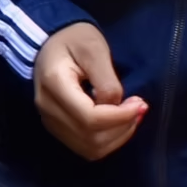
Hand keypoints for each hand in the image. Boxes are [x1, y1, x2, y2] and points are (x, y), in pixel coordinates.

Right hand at [33, 22, 146, 160]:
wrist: (51, 42)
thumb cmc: (74, 39)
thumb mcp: (95, 49)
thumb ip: (107, 80)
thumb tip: (118, 108)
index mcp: (54, 84)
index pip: (89, 118)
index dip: (119, 117)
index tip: (139, 103)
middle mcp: (47, 108)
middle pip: (90, 137)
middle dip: (122, 127)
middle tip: (138, 107)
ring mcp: (49, 120)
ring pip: (89, 148)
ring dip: (117, 137)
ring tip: (130, 116)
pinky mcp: (56, 128)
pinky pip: (85, 147)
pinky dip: (107, 141)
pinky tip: (117, 124)